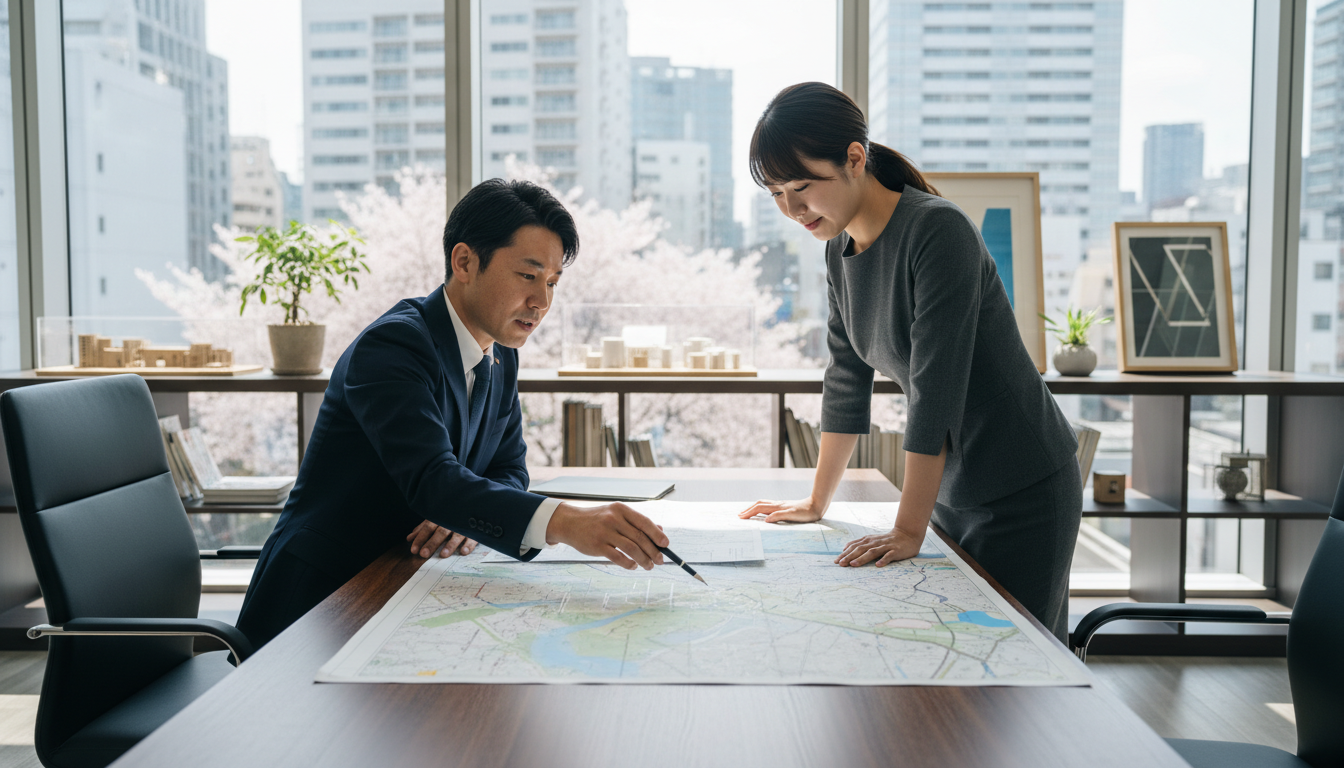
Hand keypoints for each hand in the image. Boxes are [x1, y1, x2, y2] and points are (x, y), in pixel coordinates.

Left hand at [406, 520, 476, 558]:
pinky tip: (463, 552)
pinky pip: (473, 537)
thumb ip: (423, 528)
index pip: (427, 528)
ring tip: (443, 555)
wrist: (473, 502)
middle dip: (432, 543)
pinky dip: (468, 544)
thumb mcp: (436, 519)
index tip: (414, 550)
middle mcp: (451, 521)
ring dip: (450, 545)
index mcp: (440, 517)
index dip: (420, 538)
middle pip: (440, 532)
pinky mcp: (475, 531)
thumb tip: (409, 538)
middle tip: (424, 554)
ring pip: (456, 535)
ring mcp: (463, 526)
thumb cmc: (450, 514)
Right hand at [546, 502, 667, 569]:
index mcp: (621, 509)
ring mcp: (605, 532)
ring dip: (643, 559)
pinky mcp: (597, 545)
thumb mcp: (616, 515)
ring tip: (648, 566)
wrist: (570, 522)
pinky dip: (628, 564)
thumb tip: (660, 531)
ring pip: (631, 548)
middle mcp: (613, 519)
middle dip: (653, 551)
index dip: (657, 534)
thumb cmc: (597, 519)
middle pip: (639, 537)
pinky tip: (633, 566)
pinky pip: (618, 557)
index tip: (666, 544)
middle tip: (659, 560)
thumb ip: (636, 522)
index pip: (644, 522)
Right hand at [738, 498, 822, 523]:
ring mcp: (781, 505)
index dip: (749, 513)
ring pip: (763, 504)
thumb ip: (779, 516)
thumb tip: (766, 520)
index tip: (740, 517)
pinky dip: (762, 508)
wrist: (816, 505)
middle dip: (748, 509)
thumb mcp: (792, 515)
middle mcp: (777, 504)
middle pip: (759, 504)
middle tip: (740, 515)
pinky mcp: (785, 506)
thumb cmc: (806, 512)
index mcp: (777, 507)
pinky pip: (769, 506)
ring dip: (754, 507)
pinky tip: (764, 512)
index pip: (759, 508)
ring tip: (748, 512)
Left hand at [836, 527, 922, 567]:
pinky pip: (889, 555)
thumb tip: (845, 548)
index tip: (836, 561)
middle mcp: (875, 542)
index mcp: (868, 540)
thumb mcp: (872, 540)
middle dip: (850, 556)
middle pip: (860, 549)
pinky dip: (883, 560)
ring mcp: (885, 546)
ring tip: (853, 564)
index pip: (854, 546)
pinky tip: (878, 565)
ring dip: (862, 558)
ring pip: (872, 552)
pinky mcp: (896, 550)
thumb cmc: (887, 540)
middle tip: (841, 564)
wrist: (907, 534)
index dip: (845, 553)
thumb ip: (859, 543)